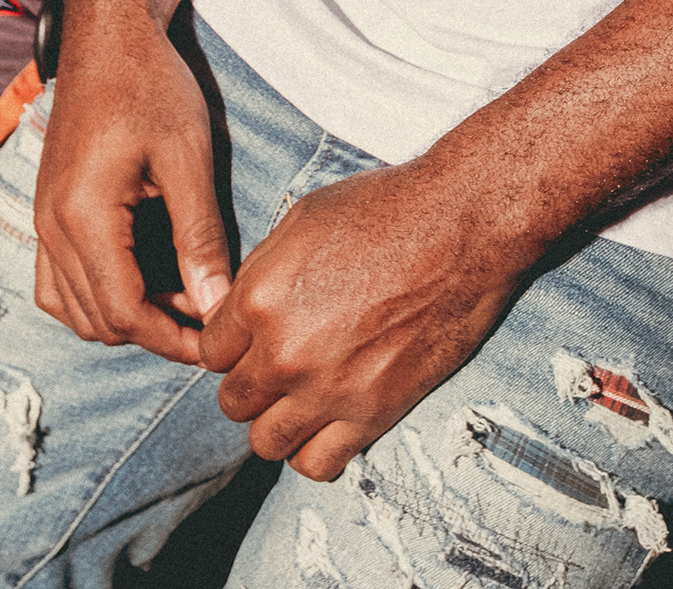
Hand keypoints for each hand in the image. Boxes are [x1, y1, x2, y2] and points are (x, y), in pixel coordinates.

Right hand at [32, 14, 232, 362]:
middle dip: (153, 330)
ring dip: (123, 317)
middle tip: (208, 315)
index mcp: (83, 215)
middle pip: (97, 319)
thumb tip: (215, 304)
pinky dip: (95, 297)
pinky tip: (141, 278)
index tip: (215, 342)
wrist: (107, 34)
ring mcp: (42, 221)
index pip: (123, 311)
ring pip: (73, 309)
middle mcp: (51, 227)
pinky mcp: (46, 210)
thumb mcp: (186, 154)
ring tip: (180, 296)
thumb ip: (198, 234)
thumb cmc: (150, 82)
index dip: (171, 338)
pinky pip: (58, 282)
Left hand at [199, 155, 530, 478]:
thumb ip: (261, 273)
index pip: (211, 351)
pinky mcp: (372, 414)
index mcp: (260, 298)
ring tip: (304, 396)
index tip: (255, 338)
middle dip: (253, 382)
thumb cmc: (387, 209)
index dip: (232, 344)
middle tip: (284, 362)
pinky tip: (329, 421)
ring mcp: (328, 389)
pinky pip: (316, 464)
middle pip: (233, 401)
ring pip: (266, 441)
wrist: (462, 225)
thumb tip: (240, 311)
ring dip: (279, 420)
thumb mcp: (304, 219)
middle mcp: (284, 352)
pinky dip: (314, 450)